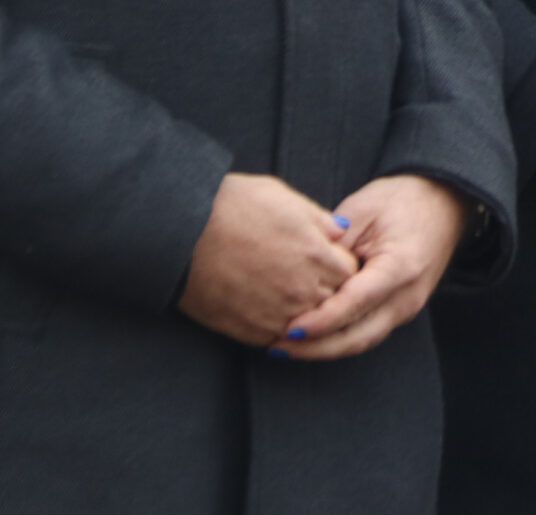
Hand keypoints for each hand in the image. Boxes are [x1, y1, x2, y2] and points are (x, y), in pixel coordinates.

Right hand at [178, 174, 357, 346]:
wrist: (183, 231)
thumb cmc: (234, 205)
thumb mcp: (284, 197)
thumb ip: (320, 220)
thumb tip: (341, 233)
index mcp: (317, 254)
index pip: (351, 273)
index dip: (341, 266)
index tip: (329, 261)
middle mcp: (303, 289)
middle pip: (335, 302)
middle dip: (328, 292)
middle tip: (310, 280)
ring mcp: (278, 313)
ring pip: (311, 326)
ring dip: (306, 314)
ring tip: (289, 297)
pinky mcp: (251, 330)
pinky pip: (279, 339)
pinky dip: (280, 329)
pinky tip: (270, 311)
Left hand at [275, 176, 468, 359]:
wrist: (443, 201)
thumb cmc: (401, 199)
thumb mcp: (362, 209)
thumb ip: (334, 244)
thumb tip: (301, 276)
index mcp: (400, 267)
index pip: (355, 304)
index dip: (320, 321)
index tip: (288, 329)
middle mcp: (407, 296)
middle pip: (358, 336)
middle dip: (315, 347)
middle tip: (276, 346)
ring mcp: (407, 307)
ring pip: (361, 341)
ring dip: (324, 349)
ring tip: (286, 347)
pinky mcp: (401, 309)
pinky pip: (367, 332)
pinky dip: (338, 339)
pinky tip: (312, 337)